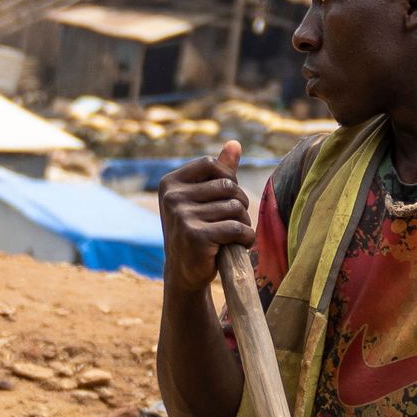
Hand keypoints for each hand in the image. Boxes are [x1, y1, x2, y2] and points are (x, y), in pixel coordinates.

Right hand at [156, 140, 249, 290]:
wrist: (185, 273)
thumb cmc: (196, 231)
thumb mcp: (202, 199)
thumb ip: (218, 171)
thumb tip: (235, 143)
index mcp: (170, 183)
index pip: (211, 164)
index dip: (228, 179)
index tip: (225, 199)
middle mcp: (172, 197)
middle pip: (228, 186)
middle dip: (239, 204)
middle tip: (234, 221)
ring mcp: (182, 216)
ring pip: (235, 208)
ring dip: (243, 223)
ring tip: (234, 234)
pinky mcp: (196, 236)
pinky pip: (237, 228)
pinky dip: (246, 238)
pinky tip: (238, 245)